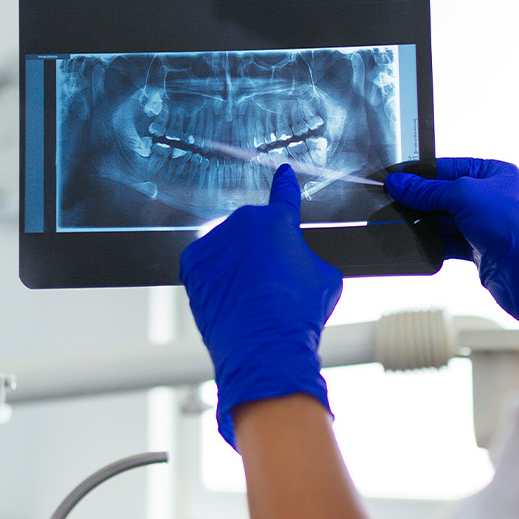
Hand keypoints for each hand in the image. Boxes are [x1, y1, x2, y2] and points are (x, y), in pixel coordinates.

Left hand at [180, 165, 343, 448]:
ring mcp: (214, 241)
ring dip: (236, 265)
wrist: (264, 346)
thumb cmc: (298, 315)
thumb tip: (300, 261)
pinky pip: (205, 265)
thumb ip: (308, 257)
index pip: (284, 194)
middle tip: (271, 284)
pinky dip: (214, 279)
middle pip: (252, 231)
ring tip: (251, 298)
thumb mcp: (326, 279)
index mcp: (279, 221)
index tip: (282, 172)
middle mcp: (243, 223)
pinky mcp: (191, 264)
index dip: (285, 184)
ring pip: (227, 248)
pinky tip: (230, 299)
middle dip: (260, 251)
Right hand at [385, 158, 518, 331]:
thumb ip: (429, 190)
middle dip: (421, 200)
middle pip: (445, 194)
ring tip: (401, 223)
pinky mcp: (478, 250)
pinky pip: (448, 243)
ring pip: (445, 221)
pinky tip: (417, 243)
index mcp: (494, 174)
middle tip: (394, 201)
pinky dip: (433, 244)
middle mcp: (491, 198)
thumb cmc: (514, 226)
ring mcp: (484, 225)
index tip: (398, 178)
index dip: (423, 173)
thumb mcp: (464, 195)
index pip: (450, 167)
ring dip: (426, 224)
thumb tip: (402, 184)